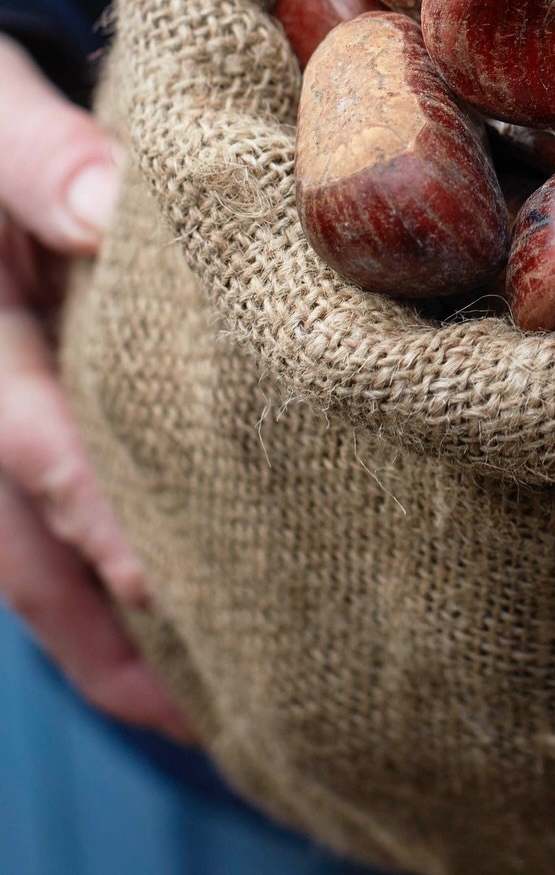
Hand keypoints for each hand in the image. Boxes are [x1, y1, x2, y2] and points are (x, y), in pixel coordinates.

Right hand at [0, 34, 194, 739]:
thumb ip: (42, 161)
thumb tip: (111, 210)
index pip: (32, 444)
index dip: (96, 514)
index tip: (163, 581)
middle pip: (22, 549)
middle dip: (107, 632)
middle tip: (214, 709)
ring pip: (28, 566)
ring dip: (105, 640)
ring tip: (209, 713)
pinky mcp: (13, 439)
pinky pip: (39, 540)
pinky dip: (96, 598)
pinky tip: (176, 642)